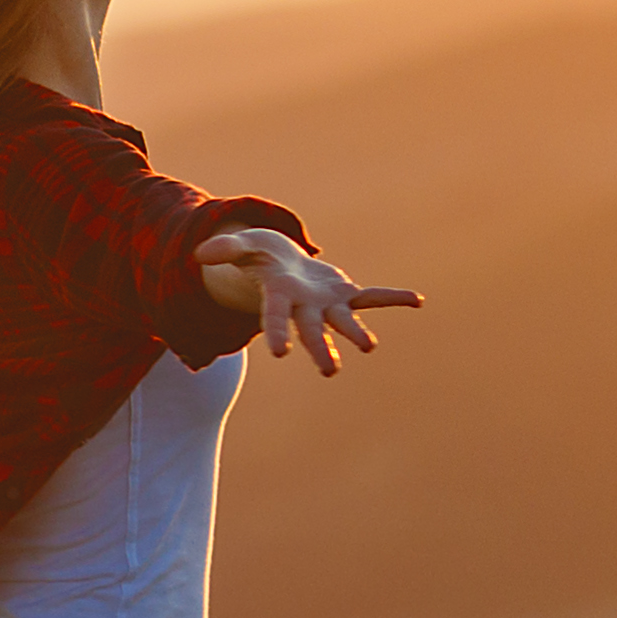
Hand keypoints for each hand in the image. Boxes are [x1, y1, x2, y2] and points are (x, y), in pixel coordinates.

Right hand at [198, 229, 424, 378]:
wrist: (282, 265)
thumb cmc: (259, 255)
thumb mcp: (243, 245)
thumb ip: (226, 249)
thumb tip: (200, 255)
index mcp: (279, 297)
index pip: (277, 317)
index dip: (278, 332)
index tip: (279, 353)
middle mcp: (305, 308)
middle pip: (312, 331)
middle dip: (320, 350)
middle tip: (329, 372)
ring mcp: (327, 304)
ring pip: (343, 323)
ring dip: (356, 335)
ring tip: (369, 347)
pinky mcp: (346, 294)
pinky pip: (373, 296)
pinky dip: (393, 297)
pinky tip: (416, 300)